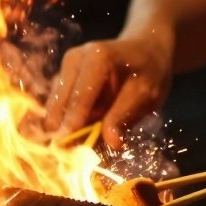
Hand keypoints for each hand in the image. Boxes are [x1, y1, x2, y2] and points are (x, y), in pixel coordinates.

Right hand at [43, 33, 173, 147]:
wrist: (145, 50)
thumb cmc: (149, 72)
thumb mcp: (145, 95)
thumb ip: (125, 117)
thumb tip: (111, 143)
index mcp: (97, 58)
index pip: (80, 97)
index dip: (73, 123)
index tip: (64, 147)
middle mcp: (75, 58)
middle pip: (61, 101)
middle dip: (64, 128)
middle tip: (69, 155)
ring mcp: (66, 65)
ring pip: (56, 104)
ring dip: (65, 125)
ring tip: (77, 145)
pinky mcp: (63, 75)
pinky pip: (59, 104)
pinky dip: (66, 119)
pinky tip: (80, 131)